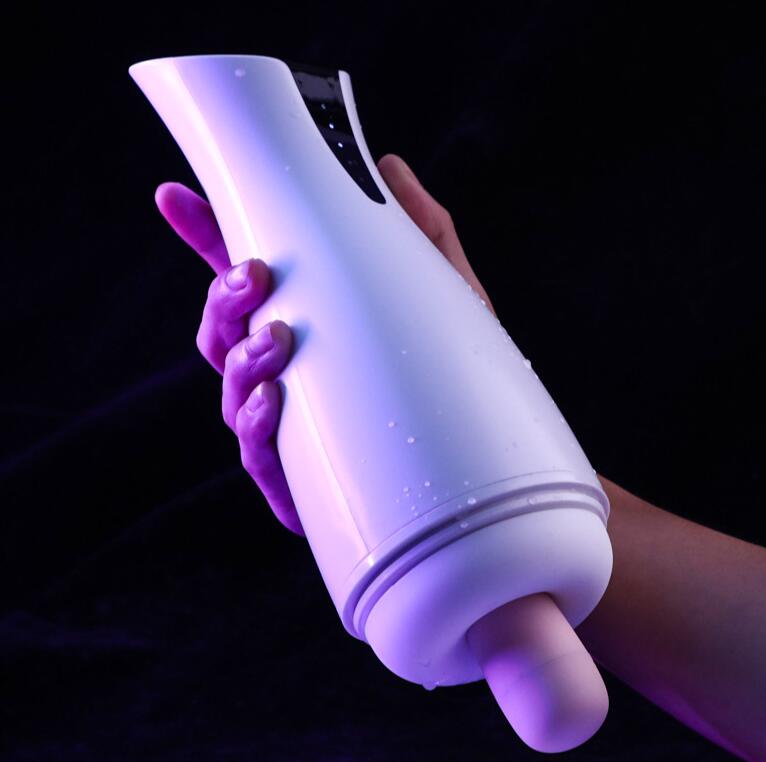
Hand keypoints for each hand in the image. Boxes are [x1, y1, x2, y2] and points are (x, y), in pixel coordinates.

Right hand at [153, 153, 495, 536]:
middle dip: (223, 298)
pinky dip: (256, 421)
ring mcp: (283, 422)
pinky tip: (273, 401)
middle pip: (221, 329)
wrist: (473, 464)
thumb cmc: (450, 377)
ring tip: (275, 338)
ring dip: (241, 356)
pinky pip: (257, 449)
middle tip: (254, 274)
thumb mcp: (444, 294)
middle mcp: (284, 370)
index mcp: (307, 323)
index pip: (244, 277)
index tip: (178, 196)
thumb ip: (420, 231)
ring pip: (230, 384)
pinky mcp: (293, 476)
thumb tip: (390, 168)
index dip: (205, 236)